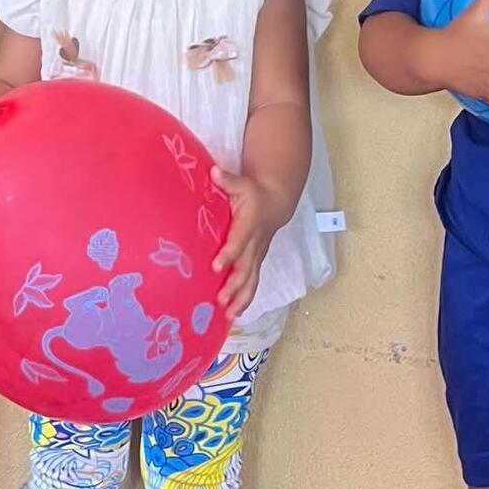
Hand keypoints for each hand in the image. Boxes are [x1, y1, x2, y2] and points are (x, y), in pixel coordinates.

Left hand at [210, 164, 289, 321]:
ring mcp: (257, 256)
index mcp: (249, 226)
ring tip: (229, 316)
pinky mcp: (257, 263)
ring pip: (252, 281)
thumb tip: (213, 172)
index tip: (215, 267)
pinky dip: (245, 301)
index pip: (238, 242)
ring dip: (241, 299)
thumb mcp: (242, 183)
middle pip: (246, 269)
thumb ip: (227, 180)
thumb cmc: (254, 193)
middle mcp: (255, 245)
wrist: (276, 203)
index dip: (228, 254)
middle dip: (234, 286)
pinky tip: (234, 315)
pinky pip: (253, 284)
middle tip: (220, 300)